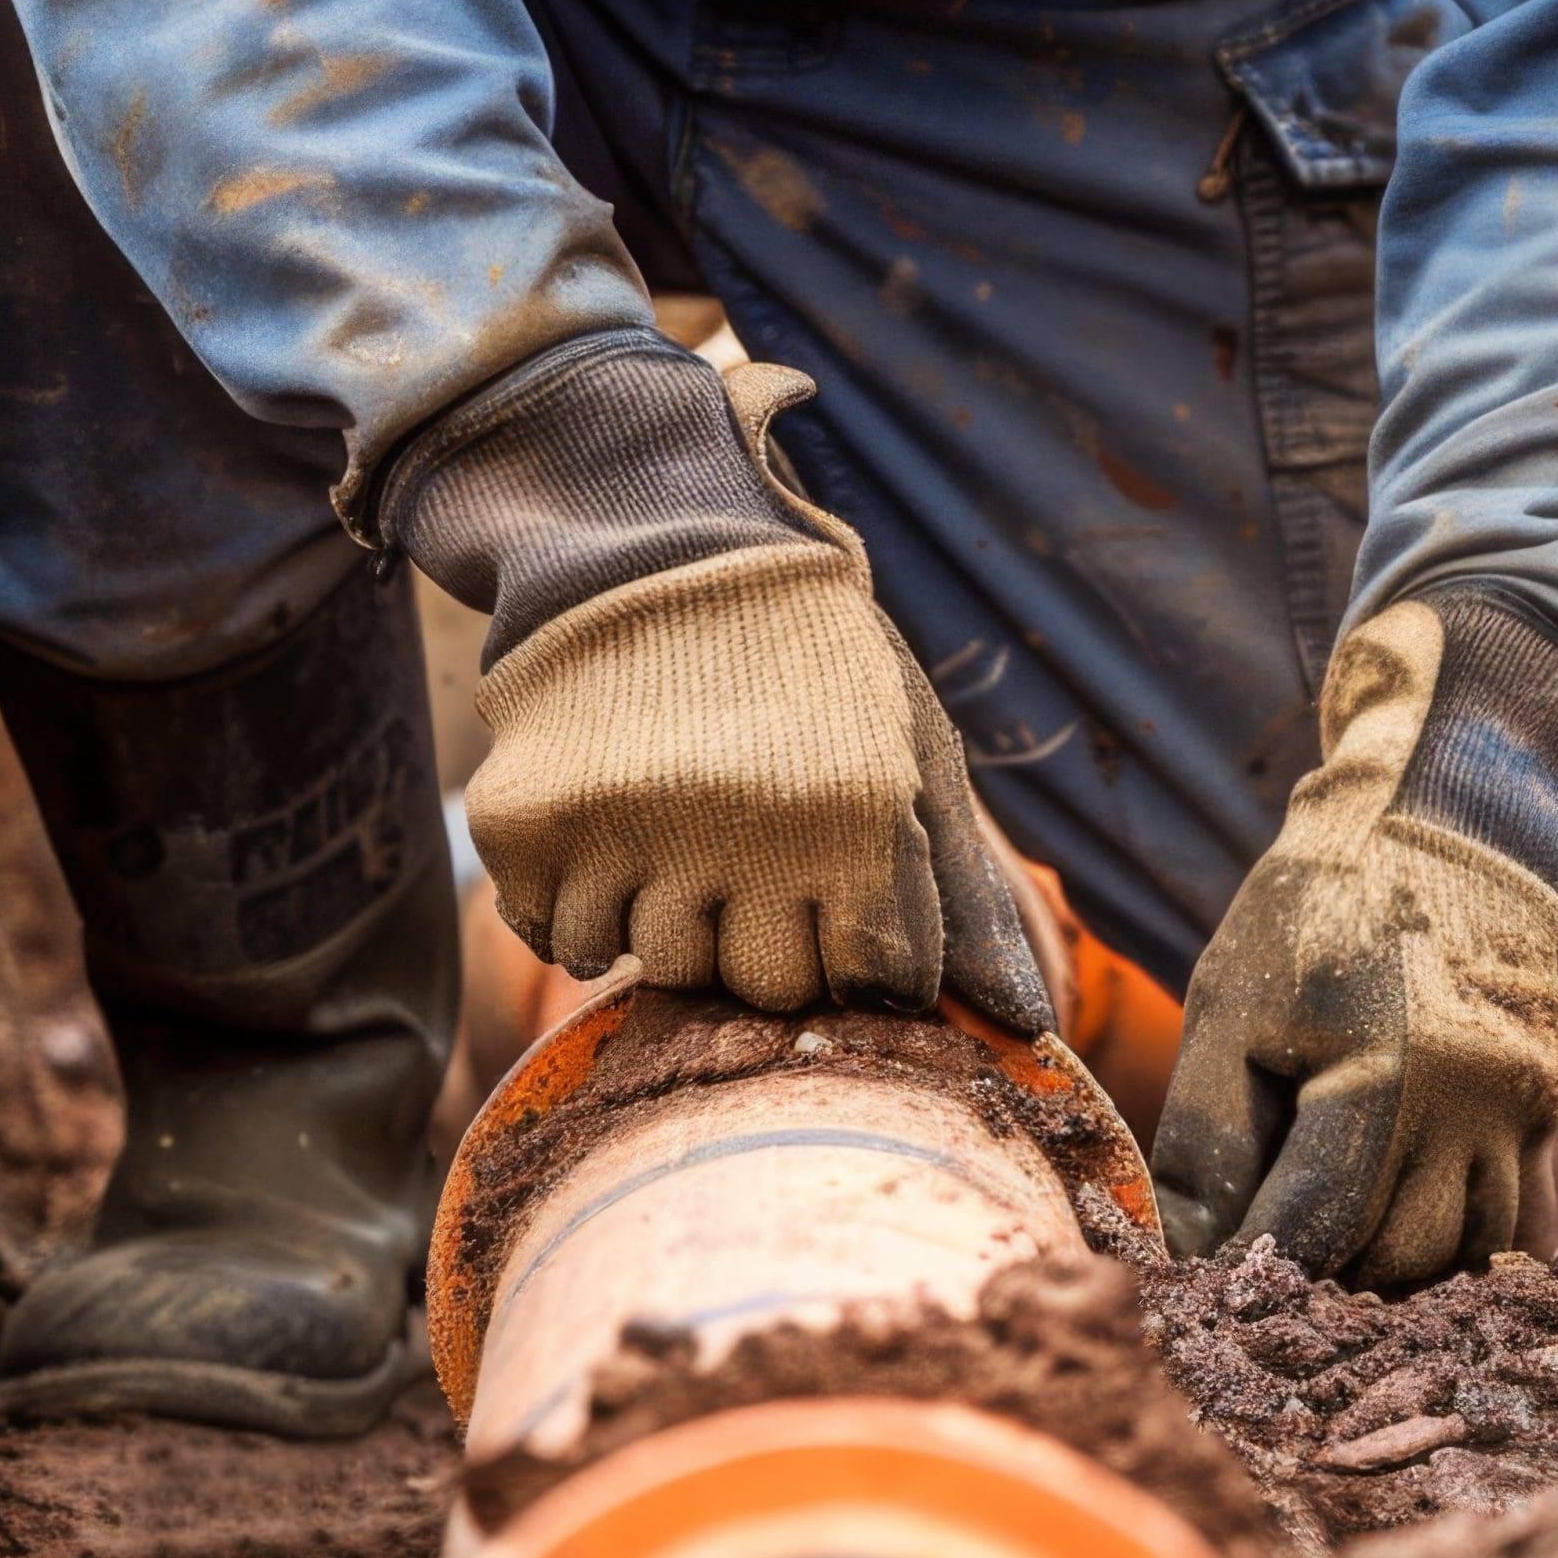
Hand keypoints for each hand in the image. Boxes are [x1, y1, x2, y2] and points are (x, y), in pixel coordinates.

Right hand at [462, 362, 1049, 1031]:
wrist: (651, 533)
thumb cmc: (809, 661)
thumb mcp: (912, 755)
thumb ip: (964, 895)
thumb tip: (1026, 1025)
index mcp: (856, 818)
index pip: (869, 980)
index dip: (857, 948)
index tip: (837, 894)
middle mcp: (742, 832)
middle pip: (760, 985)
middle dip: (765, 942)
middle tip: (752, 860)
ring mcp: (626, 829)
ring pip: (655, 966)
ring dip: (669, 922)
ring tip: (678, 835)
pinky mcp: (530, 824)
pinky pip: (556, 936)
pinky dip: (577, 909)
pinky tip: (608, 839)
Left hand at [1152, 590, 1557, 1286]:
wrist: (1447, 820)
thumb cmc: (1321, 910)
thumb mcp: (1233, 1010)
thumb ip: (1204, 1143)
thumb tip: (1180, 1256)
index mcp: (1388, 1076)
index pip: (1312, 1231)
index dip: (1252, 1268)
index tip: (1211, 1280)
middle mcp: (1477, 1109)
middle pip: (1393, 1260)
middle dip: (1321, 1274)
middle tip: (1263, 1259)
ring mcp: (1528, 1118)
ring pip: (1461, 1259)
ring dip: (1391, 1270)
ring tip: (1329, 1242)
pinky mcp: (1550, 1119)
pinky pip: (1512, 1230)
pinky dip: (1455, 1251)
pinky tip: (1400, 1228)